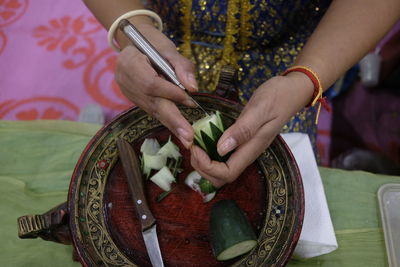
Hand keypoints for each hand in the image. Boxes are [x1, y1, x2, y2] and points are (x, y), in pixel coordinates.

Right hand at [115, 23, 197, 147]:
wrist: (133, 43)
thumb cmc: (153, 43)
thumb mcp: (169, 48)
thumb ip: (182, 67)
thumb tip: (193, 88)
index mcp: (130, 62)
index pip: (151, 84)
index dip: (171, 93)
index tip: (190, 100)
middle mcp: (125, 80)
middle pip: (151, 103)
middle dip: (172, 120)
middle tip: (188, 137)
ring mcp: (128, 92)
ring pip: (152, 110)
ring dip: (172, 125)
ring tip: (187, 139)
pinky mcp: (134, 99)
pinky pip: (152, 110)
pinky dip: (167, 119)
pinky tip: (179, 130)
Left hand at [190, 73, 313, 186]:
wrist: (292, 90)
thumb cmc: (278, 96)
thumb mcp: (259, 109)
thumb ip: (243, 129)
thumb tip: (220, 149)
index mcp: (252, 148)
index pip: (227, 173)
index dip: (208, 167)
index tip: (195, 148)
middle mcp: (248, 152)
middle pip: (222, 177)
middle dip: (203, 168)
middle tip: (192, 146)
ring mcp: (245, 148)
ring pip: (221, 169)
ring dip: (204, 162)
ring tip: (195, 143)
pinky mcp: (242, 141)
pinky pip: (223, 156)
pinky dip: (209, 152)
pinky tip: (203, 138)